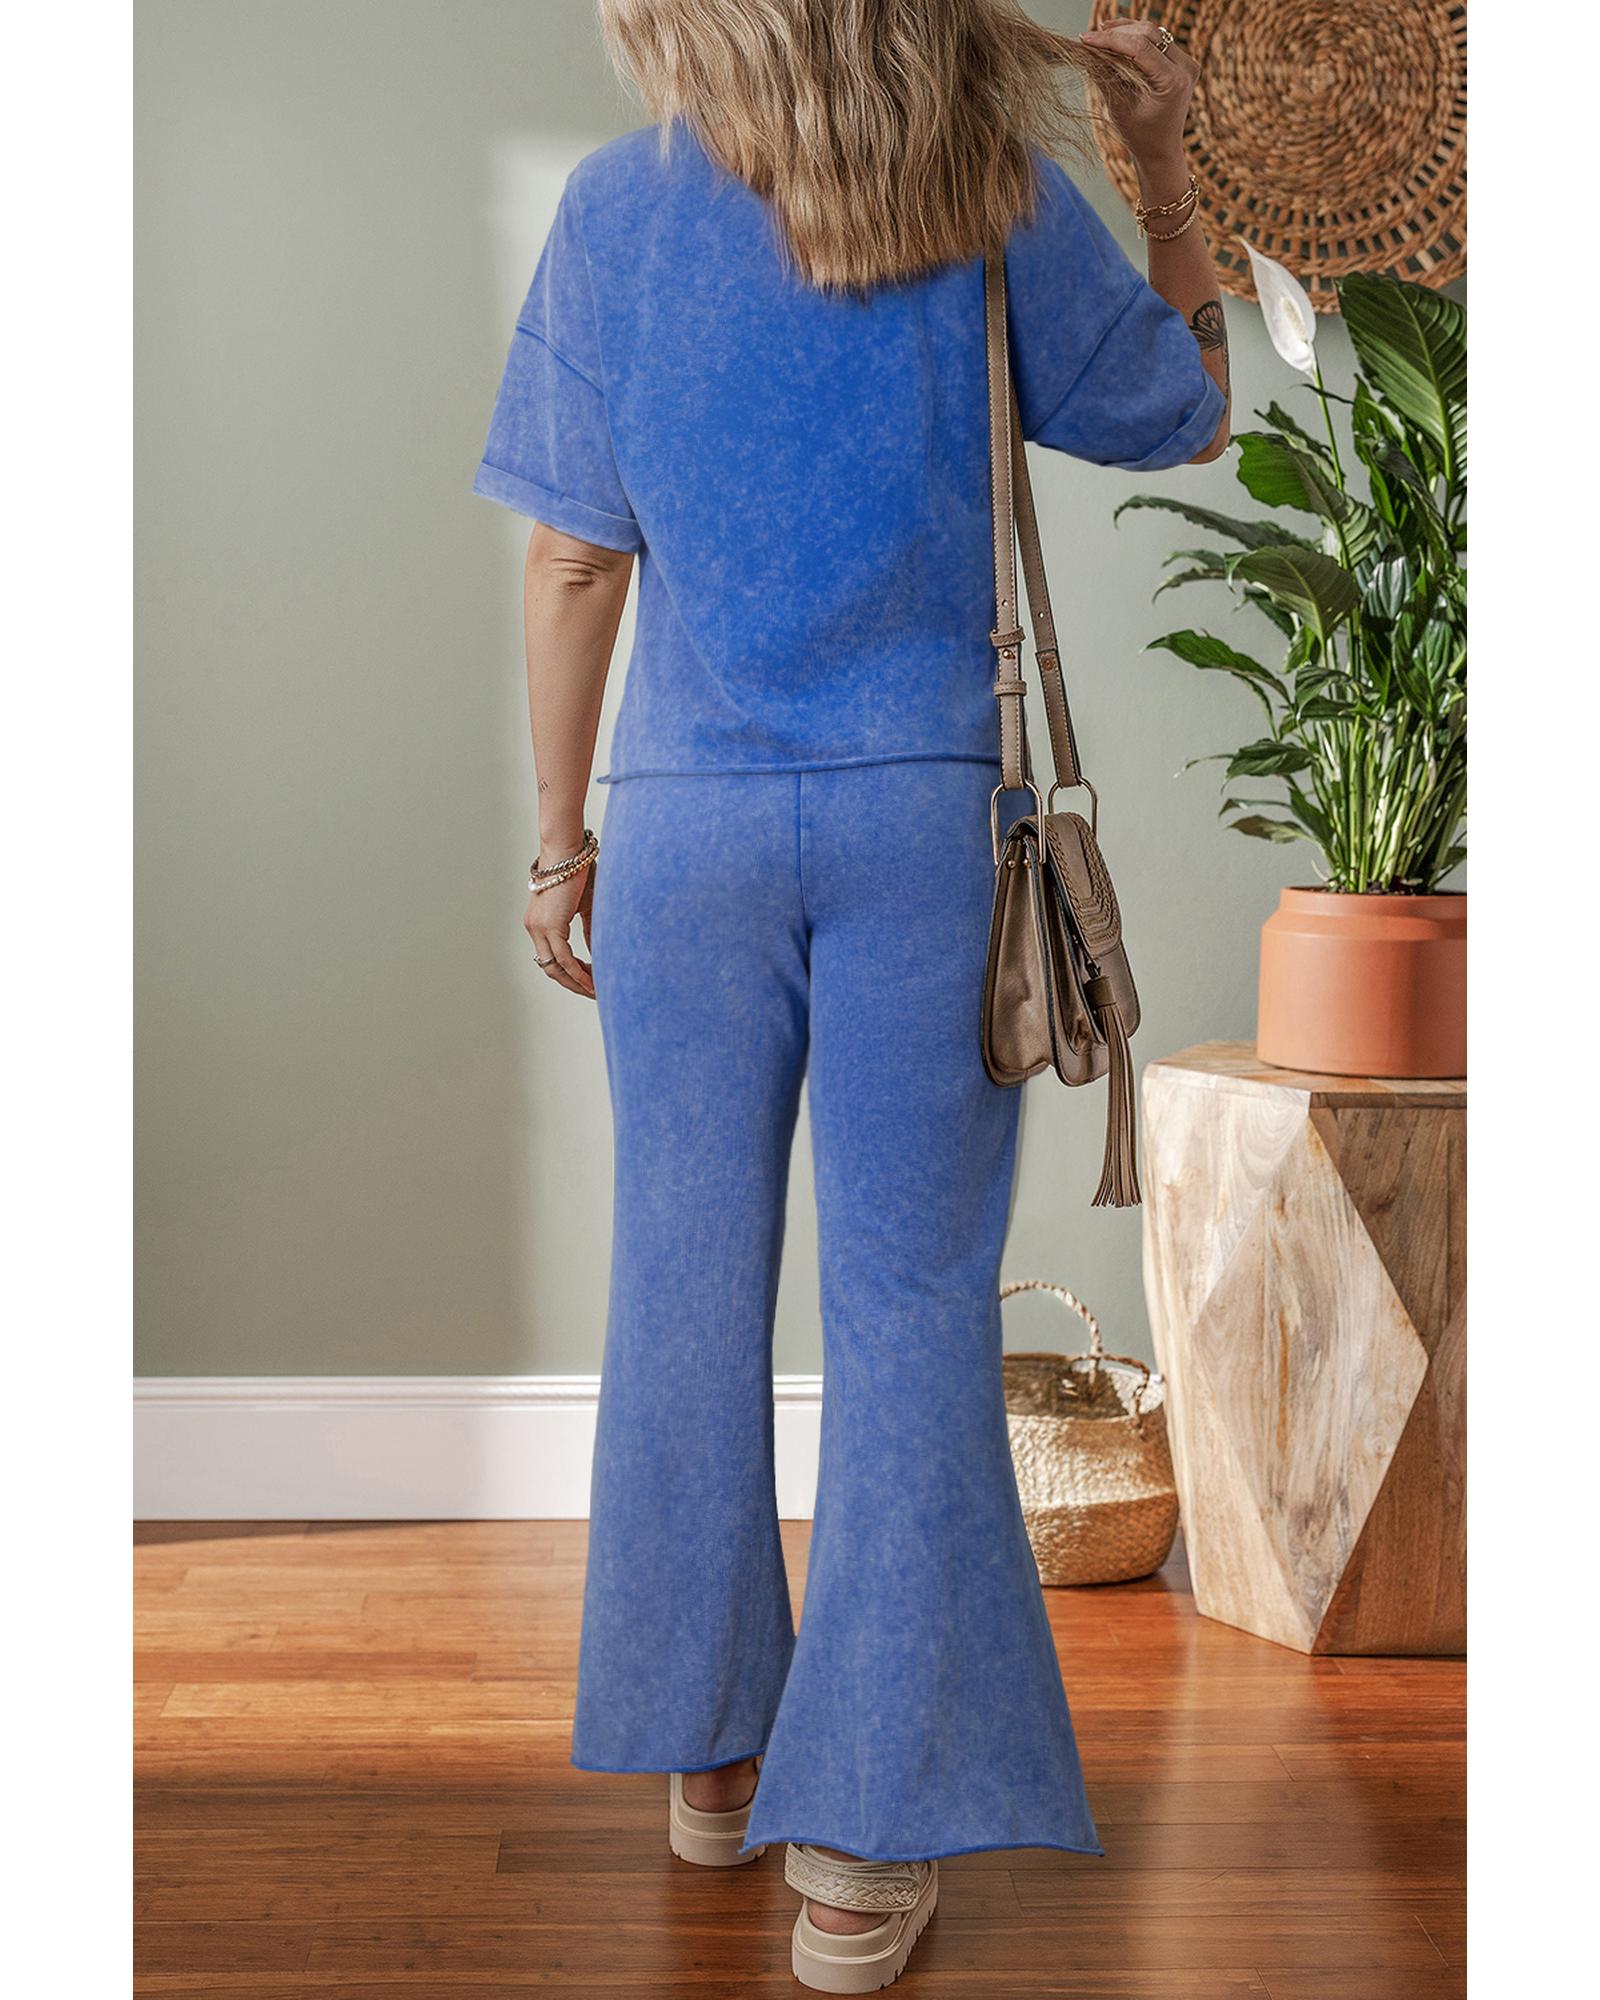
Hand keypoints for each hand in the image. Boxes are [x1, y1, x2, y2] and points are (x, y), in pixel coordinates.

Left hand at [525, 851, 595, 999]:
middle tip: (594, 992)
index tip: (590, 980)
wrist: (568, 851)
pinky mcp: (549, 927)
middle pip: (551, 969)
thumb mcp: (586, 906)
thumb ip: (589, 931)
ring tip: (596, 991)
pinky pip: (564, 959)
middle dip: (573, 984)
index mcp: (540, 924)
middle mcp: (535, 929)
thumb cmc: (578, 870)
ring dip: (576, 982)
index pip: (553, 959)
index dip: (571, 974)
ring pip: (556, 968)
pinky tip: (592, 981)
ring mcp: (539, 929)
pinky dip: (578, 972)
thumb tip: (597, 952)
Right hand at [1079, 17, 1199, 189]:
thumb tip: (1087, 50)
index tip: (1086, 39)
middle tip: (1091, 36)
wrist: (1161, 151)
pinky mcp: (1182, 61)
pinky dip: (1136, 36)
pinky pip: (1158, 40)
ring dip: (1126, 30)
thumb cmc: (1140, 136)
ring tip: (1101, 32)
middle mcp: (1186, 68)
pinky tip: (1117, 33)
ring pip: (1153, 32)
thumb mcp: (1119, 107)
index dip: (1110, 39)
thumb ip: (1106, 75)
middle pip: (1149, 33)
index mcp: (1173, 82)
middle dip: (1118, 32)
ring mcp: (1187, 63)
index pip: (1139, 47)